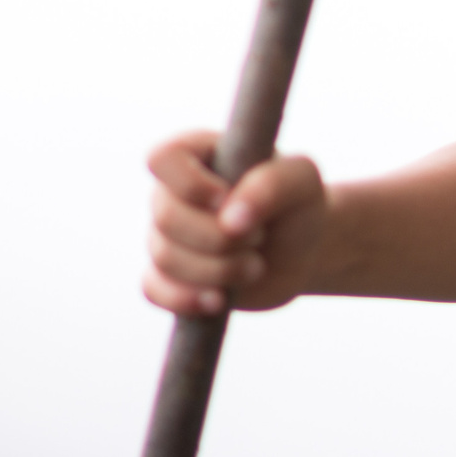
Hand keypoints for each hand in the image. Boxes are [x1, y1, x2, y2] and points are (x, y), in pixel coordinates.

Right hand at [141, 130, 327, 314]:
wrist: (302, 251)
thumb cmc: (297, 204)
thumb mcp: (302, 180)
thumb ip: (272, 184)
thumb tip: (231, 219)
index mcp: (197, 155)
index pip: (162, 158)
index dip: (190, 184)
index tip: (226, 199)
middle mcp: (172, 193)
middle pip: (165, 217)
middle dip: (219, 237)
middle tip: (259, 237)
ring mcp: (165, 235)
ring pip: (165, 257)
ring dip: (218, 269)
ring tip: (256, 266)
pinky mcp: (169, 276)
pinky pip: (153, 289)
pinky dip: (186, 298)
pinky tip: (218, 300)